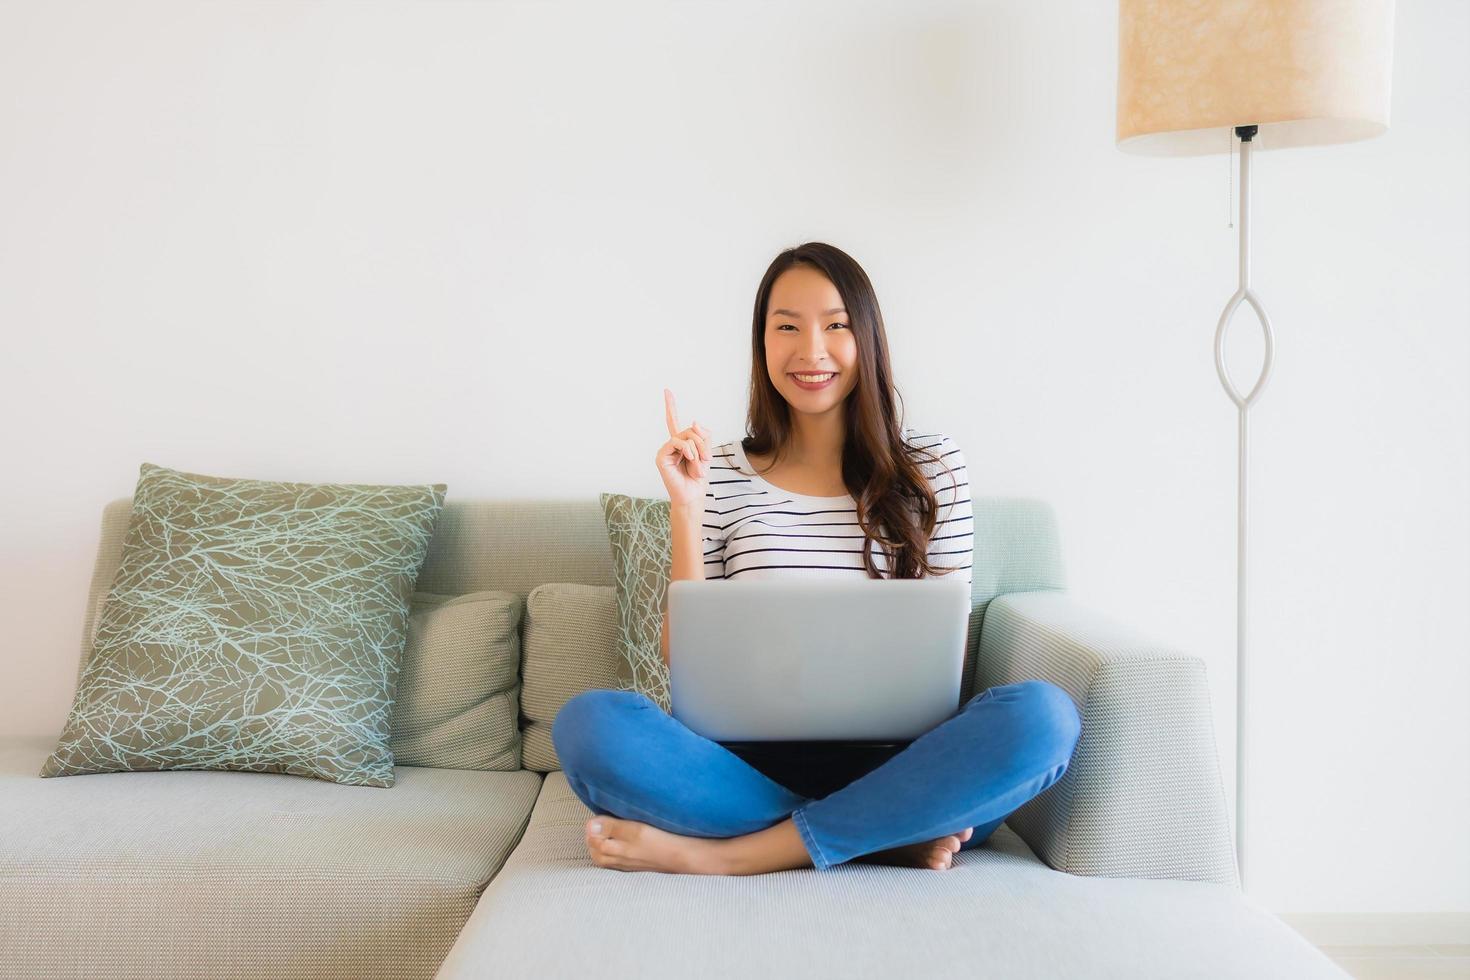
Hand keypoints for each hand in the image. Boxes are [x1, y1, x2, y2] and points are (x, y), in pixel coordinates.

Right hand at [655, 388, 711, 509]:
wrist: (693, 494)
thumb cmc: (698, 476)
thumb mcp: (706, 453)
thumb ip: (703, 435)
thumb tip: (694, 421)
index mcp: (681, 442)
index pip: (674, 420)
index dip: (670, 405)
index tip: (666, 390)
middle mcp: (671, 444)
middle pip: (691, 429)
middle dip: (703, 443)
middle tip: (707, 460)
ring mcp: (666, 449)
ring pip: (687, 436)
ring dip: (698, 450)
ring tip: (699, 466)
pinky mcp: (662, 456)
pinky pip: (678, 443)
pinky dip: (689, 451)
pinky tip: (690, 460)